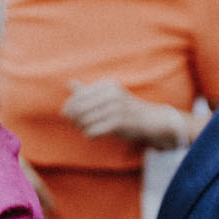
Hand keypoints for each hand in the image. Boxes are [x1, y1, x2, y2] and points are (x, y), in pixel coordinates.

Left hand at [61, 79, 183, 148]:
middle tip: (74, 124)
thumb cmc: (125, 109)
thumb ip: (89, 91)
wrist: (151, 119)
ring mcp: (116, 108)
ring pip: (85, 120)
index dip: (70, 106)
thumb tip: (70, 84)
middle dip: (73, 117)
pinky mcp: (119, 123)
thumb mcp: (109, 96)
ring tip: (84, 129)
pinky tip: (90, 135)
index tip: (67, 115)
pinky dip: (88, 134)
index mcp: (107, 86)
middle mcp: (112, 94)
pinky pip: (94, 130)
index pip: (79, 95)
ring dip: (81, 127)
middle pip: (80, 108)